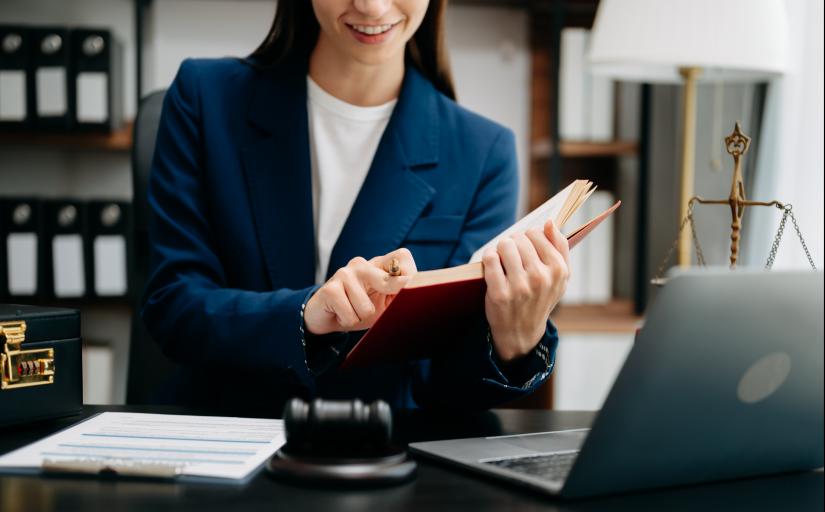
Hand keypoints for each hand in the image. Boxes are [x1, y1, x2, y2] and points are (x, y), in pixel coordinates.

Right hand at [304, 248, 416, 334]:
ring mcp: (345, 273)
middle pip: (388, 281)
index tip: (406, 295)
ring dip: (361, 317)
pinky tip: (341, 314)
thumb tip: (416, 292)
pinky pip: (351, 316)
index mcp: (378, 264)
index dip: (410, 278)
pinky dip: (348, 321)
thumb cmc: (360, 309)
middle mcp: (362, 264)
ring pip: (367, 309)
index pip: (403, 257)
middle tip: (377, 309)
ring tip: (353, 311)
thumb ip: (399, 295)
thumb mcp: (384, 303)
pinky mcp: (330, 289)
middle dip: (389, 301)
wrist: (326, 317)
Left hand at [482, 219, 569, 362]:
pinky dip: (488, 257)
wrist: (522, 331)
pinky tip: (492, 263)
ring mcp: (520, 287)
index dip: (526, 237)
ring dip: (500, 248)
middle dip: (513, 243)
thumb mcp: (560, 277)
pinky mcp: (499, 293)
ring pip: (504, 246)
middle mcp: (541, 278)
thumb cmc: (541, 298)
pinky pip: (490, 259)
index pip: (537, 234)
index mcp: (558, 270)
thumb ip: (560, 247)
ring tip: (501, 257)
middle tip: (511, 254)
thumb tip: (549, 222)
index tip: (524, 247)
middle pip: (519, 239)